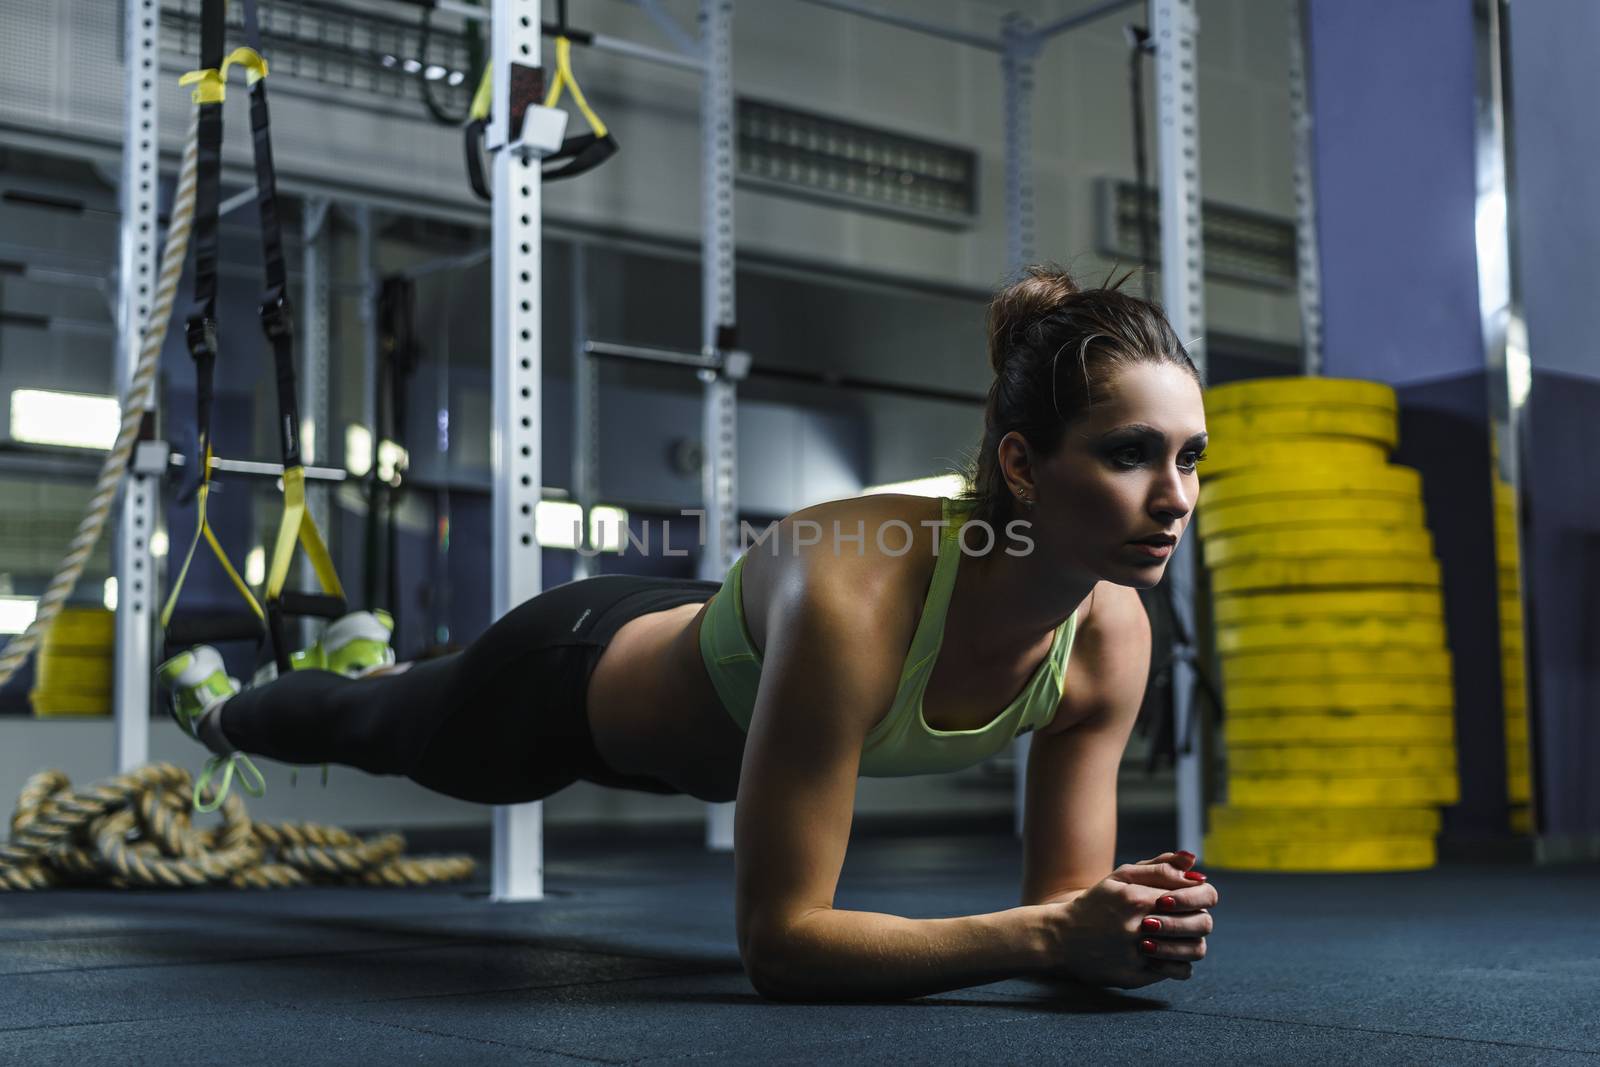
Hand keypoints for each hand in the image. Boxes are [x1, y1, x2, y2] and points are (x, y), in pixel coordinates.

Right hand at [1040, 850, 1217, 988]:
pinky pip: (1178, 971)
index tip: (1192, 897)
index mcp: (1137, 898)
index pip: (1197, 894)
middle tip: (1187, 918)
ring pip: (1195, 950)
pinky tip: (1168, 956)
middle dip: (1199, 918)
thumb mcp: (1121, 877)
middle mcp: (1138, 927)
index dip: (1201, 895)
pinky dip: (1180, 963)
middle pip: (1202, 923)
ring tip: (1179, 938)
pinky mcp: (1136, 976)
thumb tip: (1194, 862)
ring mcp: (1138, 954)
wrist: (1061, 938)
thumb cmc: (1095, 903)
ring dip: (1192, 942)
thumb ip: (1158, 867)